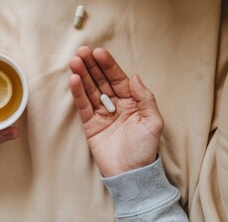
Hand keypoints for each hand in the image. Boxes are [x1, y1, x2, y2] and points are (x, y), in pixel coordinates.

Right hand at [68, 46, 162, 176]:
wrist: (131, 174)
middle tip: (81, 52)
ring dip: (82, 75)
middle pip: (101, 80)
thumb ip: (145, 98)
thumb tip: (134, 77)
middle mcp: (116, 104)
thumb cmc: (145, 150)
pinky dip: (78, 93)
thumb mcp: (153, 122)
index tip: (99, 53)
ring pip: (90, 90)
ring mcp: (102, 114)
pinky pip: (83, 106)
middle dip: (91, 66)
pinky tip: (74, 80)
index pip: (118, 78)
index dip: (108, 65)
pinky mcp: (90, 124)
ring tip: (74, 62)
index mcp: (132, 101)